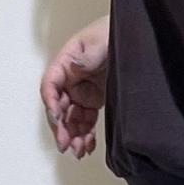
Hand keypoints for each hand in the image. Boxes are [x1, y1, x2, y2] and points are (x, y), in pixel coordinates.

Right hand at [41, 14, 108, 158]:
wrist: (133, 35)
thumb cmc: (112, 32)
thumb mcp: (100, 41)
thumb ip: (87, 56)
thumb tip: (73, 66)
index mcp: (65, 63)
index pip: (50, 85)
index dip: (51, 102)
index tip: (57, 116)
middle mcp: (69, 80)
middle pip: (58, 107)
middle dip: (61, 128)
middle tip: (66, 145)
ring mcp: (82, 92)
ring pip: (71, 119)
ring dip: (73, 136)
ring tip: (79, 151)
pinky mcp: (94, 101)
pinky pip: (86, 121)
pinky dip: (85, 135)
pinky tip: (87, 147)